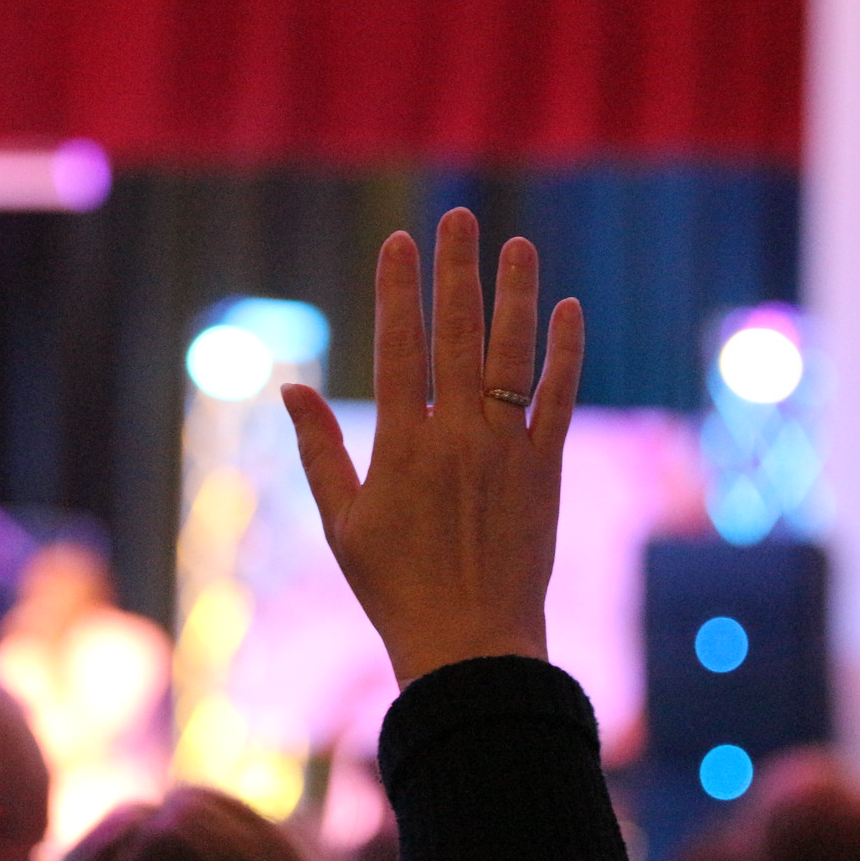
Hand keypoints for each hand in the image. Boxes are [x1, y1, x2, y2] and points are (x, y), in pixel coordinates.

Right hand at [282, 207, 583, 684]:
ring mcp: (506, 450)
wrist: (469, 643)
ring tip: (518, 244)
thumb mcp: (342, 523)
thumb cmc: (394, 588)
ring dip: (515, 295)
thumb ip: (319, 451)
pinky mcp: (546, 470)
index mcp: (400, 446)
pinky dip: (565, 354)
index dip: (397, 289)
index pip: (398, 346)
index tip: (399, 241)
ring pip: (511, 356)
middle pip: (456, 335)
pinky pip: (558, 400)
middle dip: (456, 270)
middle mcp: (455, 436)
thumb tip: (291, 389)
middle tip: (460, 218)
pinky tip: (568, 310)